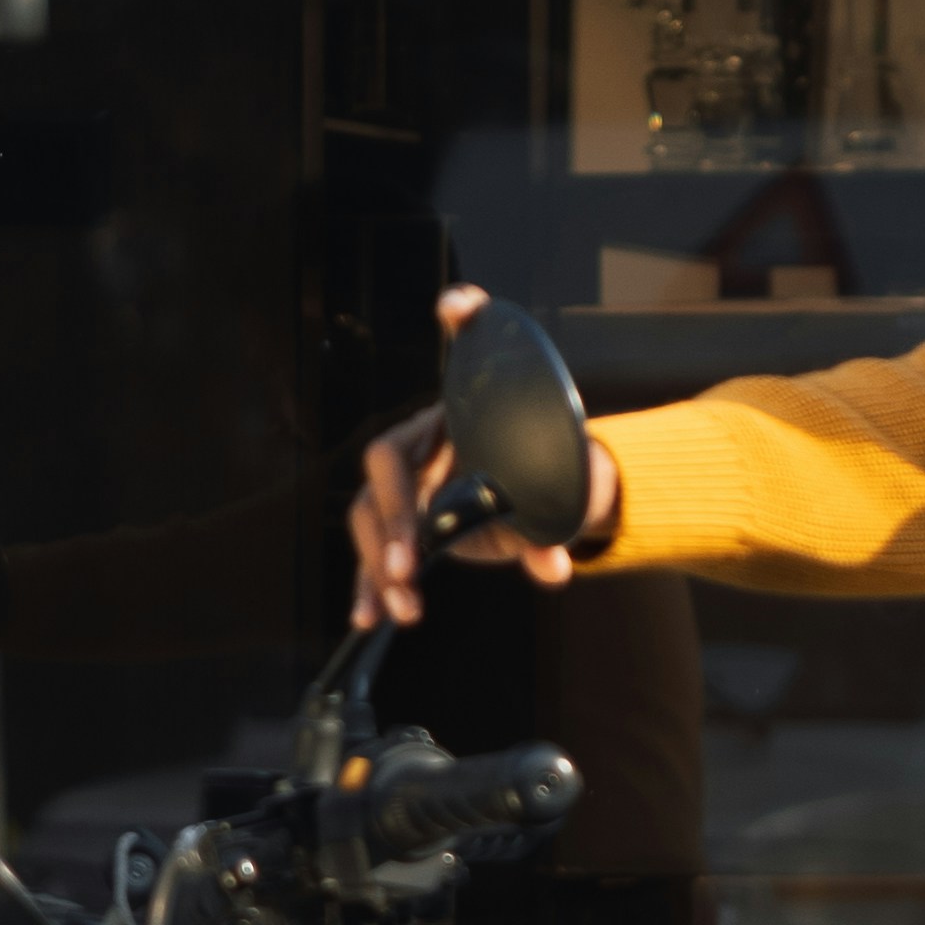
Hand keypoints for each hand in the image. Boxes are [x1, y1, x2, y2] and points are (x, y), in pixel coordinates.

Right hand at [346, 284, 620, 626]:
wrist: (543, 509)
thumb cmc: (540, 488)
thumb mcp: (553, 501)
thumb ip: (552, 526)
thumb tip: (555, 570)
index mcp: (455, 420)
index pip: (458, 359)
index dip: (462, 321)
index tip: (458, 305)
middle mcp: (423, 448)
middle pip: (384, 470)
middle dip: (392, 517)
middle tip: (409, 562)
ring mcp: (408, 489)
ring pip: (370, 519)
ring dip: (378, 563)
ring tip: (400, 605)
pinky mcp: (405, 531)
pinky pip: (377, 556)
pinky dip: (373, 587)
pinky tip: (370, 619)